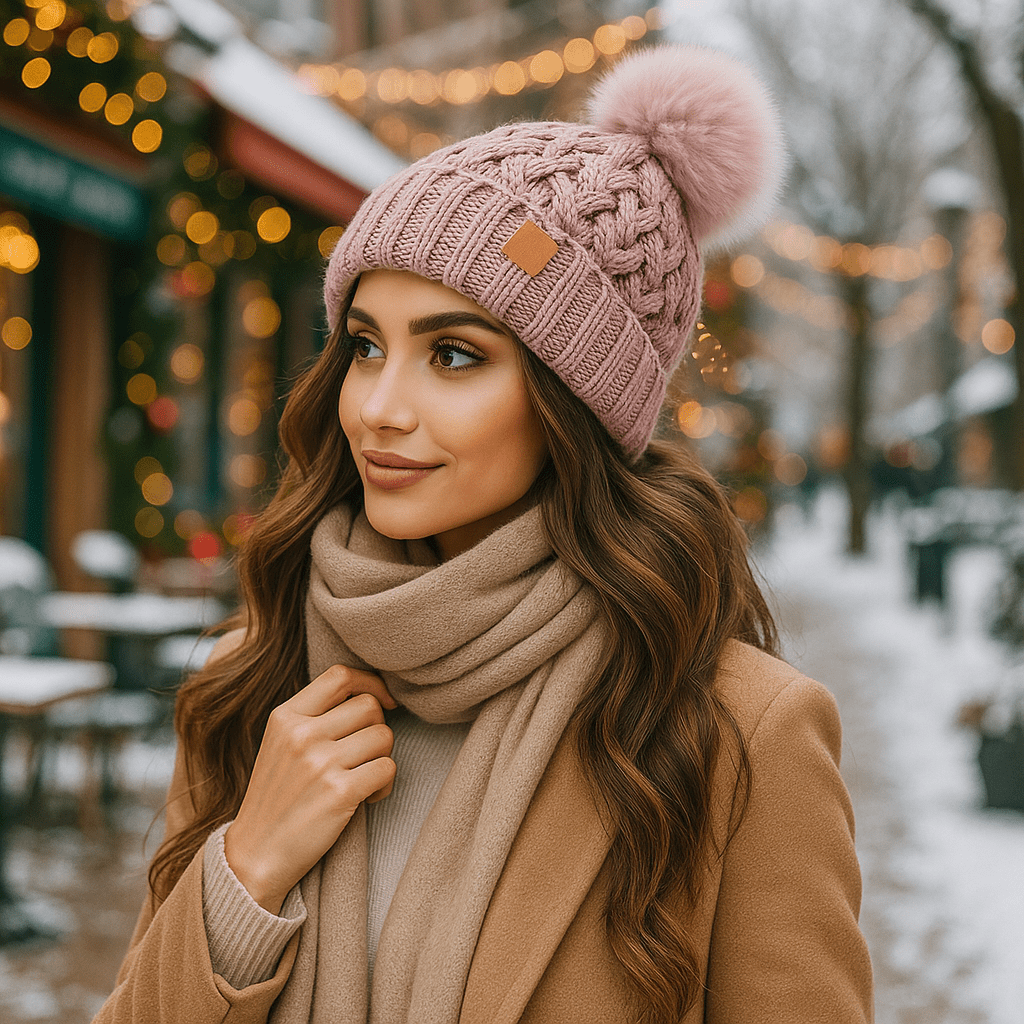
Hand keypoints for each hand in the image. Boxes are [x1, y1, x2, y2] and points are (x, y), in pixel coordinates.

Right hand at [223, 665, 397, 912]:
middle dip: (377, 729)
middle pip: (370, 707)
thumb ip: (316, 715)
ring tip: (363, 778)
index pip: (341, 675)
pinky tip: (366, 798)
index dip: (371, 683)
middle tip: (363, 756)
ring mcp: (320, 763)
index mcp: (286, 716)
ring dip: (382, 758)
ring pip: (384, 737)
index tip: (384, 701)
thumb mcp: (282, 743)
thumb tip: (372, 694)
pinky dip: (385, 785)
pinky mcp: (339, 793)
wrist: (255, 855)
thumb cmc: (278, 797)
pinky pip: (387, 769)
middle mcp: (302, 734)